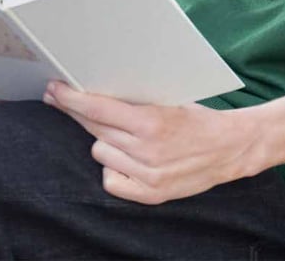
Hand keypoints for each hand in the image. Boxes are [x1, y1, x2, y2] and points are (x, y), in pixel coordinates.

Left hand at [45, 81, 264, 204]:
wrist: (230, 148)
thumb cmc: (197, 120)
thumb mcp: (168, 102)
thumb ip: (134, 103)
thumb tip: (94, 93)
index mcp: (151, 121)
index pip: (98, 109)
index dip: (71, 98)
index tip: (54, 89)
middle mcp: (146, 150)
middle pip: (94, 129)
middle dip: (76, 112)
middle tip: (61, 98)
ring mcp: (147, 175)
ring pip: (99, 152)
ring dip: (104, 142)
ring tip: (123, 136)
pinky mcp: (150, 194)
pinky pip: (110, 179)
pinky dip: (113, 168)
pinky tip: (126, 159)